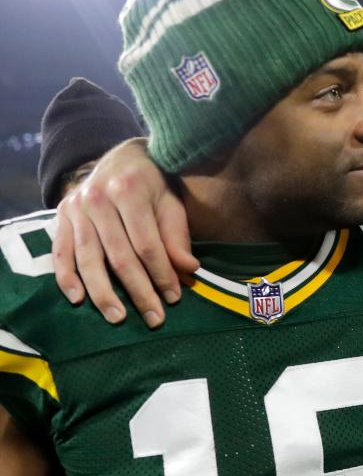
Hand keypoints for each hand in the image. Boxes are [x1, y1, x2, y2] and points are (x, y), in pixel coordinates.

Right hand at [52, 138, 198, 326]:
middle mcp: (98, 198)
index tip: (174, 298)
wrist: (121, 156)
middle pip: (119, 256)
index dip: (161, 274)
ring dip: (103, 293)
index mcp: (130, 190)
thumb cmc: (153, 184)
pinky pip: (60, 252)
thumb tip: (188, 269)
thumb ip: (176, 236)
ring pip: (89, 259)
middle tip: (153, 319)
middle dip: (138, 291)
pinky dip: (66, 277)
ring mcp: (76, 207)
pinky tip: (78, 300)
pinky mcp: (61, 216)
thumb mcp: (171, 203)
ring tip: (118, 318)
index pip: (147, 244)